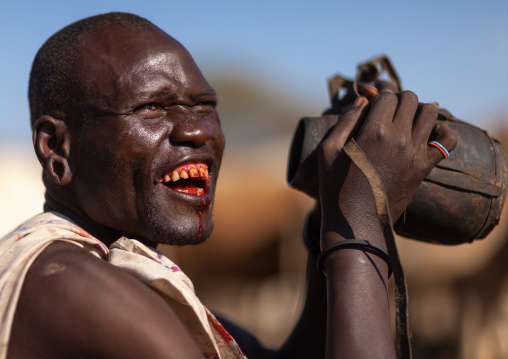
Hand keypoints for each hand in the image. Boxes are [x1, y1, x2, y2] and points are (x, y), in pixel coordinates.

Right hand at [318, 90, 456, 246]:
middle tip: (387, 109)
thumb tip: (363, 100)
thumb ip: (345, 121)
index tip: (374, 100)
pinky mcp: (424, 168)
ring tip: (406, 119)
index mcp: (373, 131)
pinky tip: (429, 133)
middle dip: (398, 98)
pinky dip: (443, 131)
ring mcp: (414, 153)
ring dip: (419, 109)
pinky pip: (448, 141)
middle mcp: (398, 138)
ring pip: (430, 112)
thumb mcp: (328, 150)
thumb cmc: (335, 187)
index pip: (387, 95)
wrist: (356, 222)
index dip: (380, 93)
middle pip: (409, 98)